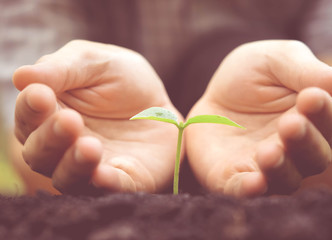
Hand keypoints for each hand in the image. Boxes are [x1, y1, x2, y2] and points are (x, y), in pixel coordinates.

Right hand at [13, 40, 182, 193]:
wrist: (162, 103)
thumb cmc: (123, 80)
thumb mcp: (96, 62)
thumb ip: (62, 69)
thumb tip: (21, 76)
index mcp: (51, 114)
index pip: (28, 118)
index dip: (30, 108)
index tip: (40, 94)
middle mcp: (63, 147)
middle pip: (39, 154)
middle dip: (50, 138)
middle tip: (70, 120)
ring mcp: (91, 167)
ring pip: (67, 178)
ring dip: (74, 164)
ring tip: (89, 146)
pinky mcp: (123, 180)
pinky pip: (110, 189)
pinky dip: (104, 184)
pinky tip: (103, 174)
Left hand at [186, 40, 331, 196]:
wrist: (213, 94)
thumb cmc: (250, 77)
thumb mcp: (275, 61)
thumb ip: (306, 71)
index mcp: (312, 119)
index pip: (330, 122)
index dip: (324, 112)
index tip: (311, 97)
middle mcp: (296, 149)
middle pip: (314, 157)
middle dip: (304, 141)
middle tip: (290, 124)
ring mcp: (266, 166)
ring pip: (285, 179)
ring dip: (281, 168)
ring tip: (270, 152)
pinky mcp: (234, 177)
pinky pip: (245, 190)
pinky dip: (251, 190)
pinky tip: (254, 183)